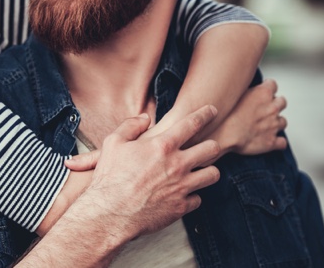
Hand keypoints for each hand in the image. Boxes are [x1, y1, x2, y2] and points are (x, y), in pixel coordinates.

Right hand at [79, 106, 220, 242]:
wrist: (110, 213)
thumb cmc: (109, 177)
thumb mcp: (113, 142)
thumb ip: (130, 125)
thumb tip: (145, 118)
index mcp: (162, 145)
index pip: (192, 123)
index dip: (205, 114)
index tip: (212, 110)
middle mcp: (177, 164)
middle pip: (211, 149)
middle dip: (213, 145)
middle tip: (209, 145)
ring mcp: (182, 187)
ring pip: (213, 175)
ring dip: (208, 171)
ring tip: (202, 171)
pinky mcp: (181, 207)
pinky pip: (198, 199)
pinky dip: (192, 196)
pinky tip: (183, 194)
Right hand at [210, 78, 287, 155]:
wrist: (223, 134)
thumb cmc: (224, 115)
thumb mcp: (233, 94)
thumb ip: (245, 91)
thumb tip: (246, 90)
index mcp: (263, 93)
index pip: (272, 84)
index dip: (267, 87)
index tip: (262, 90)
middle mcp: (272, 108)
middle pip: (282, 102)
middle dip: (275, 104)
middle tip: (264, 108)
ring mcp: (274, 125)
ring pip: (283, 121)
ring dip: (276, 122)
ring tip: (264, 125)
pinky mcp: (272, 141)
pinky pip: (282, 142)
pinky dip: (277, 142)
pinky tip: (270, 140)